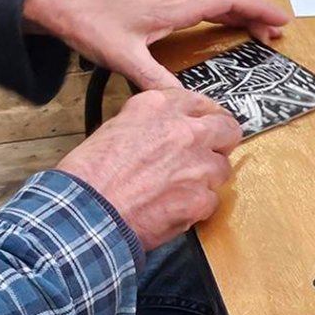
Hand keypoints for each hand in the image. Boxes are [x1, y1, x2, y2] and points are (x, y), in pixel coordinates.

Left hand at [23, 0, 289, 90]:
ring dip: (242, 5)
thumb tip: (186, 105)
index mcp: (173, 3)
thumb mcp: (122, 57)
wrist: (61, 0)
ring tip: (258, 29)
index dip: (259, 8)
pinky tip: (222, 21)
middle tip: (275, 32)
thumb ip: (155, 81)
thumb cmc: (89, 22)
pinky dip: (223, 4)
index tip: (281, 22)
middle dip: (257, 7)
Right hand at [57, 88, 241, 250]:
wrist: (87, 212)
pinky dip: (196, 206)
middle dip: (220, 141)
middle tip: (208, 153)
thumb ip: (149, 121)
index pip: (201, 102)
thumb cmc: (91, 174)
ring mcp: (197, 165)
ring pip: (221, 168)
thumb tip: (165, 129)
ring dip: (207, 177)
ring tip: (182, 187)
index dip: (204, 117)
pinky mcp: (200, 199)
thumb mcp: (116, 126)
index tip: (204, 125)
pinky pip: (211, 201)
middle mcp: (185, 130)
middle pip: (227, 129)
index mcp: (160, 106)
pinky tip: (175, 208)